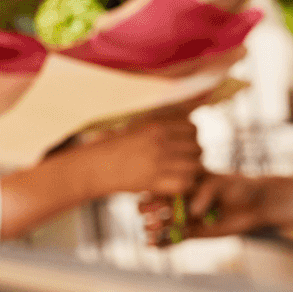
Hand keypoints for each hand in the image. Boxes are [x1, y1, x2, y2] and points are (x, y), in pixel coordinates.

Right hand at [70, 117, 201, 196]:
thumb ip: (161, 120)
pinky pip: (186, 183)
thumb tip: (190, 108)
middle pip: (197, 148)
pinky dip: (184, 184)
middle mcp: (161, 143)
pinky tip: (173, 182)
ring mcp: (159, 163)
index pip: (193, 128)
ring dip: (190, 170)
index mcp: (156, 127)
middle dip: (193, 154)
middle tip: (181, 159)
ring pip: (195, 166)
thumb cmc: (114, 145)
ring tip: (179, 171)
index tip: (183, 142)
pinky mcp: (155, 182)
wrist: (95, 166)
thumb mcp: (137, 126)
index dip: (191, 136)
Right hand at [140, 171, 268, 244]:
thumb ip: (207, 193)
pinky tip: (152, 247)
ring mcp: (187, 217)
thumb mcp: (223, 184)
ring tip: (150, 233)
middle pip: (160, 206)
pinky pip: (175, 239)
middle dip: (151, 212)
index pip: (166, 187)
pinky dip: (163, 244)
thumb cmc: (240, 187)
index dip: (155, 194)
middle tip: (149, 218)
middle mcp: (182, 199)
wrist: (256, 204)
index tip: (152, 200)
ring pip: (165, 224)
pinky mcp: (193, 232)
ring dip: (155, 229)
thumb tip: (193, 212)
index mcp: (186, 182)